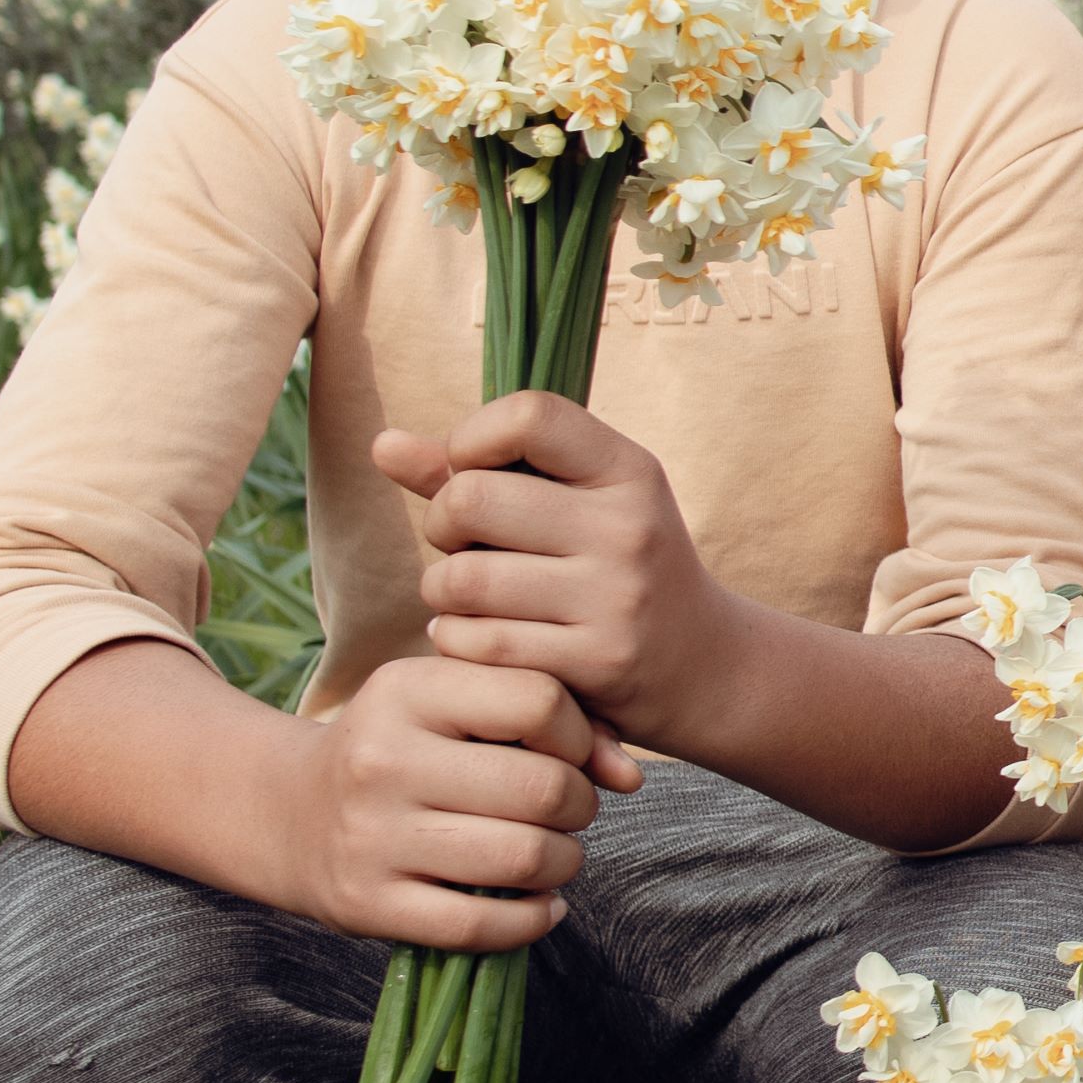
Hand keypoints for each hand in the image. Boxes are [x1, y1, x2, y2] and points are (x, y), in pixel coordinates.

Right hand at [267, 653, 640, 947]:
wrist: (286, 813)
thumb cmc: (404, 749)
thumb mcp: (455, 706)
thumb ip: (553, 718)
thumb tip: (630, 776)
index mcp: (405, 691)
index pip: (538, 701)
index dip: (576, 734)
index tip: (565, 753)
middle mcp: (381, 760)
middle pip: (542, 786)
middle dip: (580, 804)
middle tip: (567, 811)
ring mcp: (371, 836)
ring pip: (525, 856)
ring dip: (565, 862)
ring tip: (554, 854)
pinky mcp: (368, 904)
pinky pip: (482, 925)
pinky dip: (532, 920)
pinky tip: (539, 904)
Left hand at [381, 394, 735, 748]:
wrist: (701, 666)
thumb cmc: (614, 569)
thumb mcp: (576, 506)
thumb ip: (481, 473)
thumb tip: (381, 444)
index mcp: (630, 471)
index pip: (529, 416)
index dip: (475, 439)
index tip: (477, 472)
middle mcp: (630, 527)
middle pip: (471, 498)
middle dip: (444, 523)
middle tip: (462, 546)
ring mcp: (617, 597)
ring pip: (463, 578)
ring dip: (442, 590)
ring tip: (466, 597)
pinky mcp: (597, 662)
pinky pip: (476, 641)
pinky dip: (457, 640)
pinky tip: (479, 638)